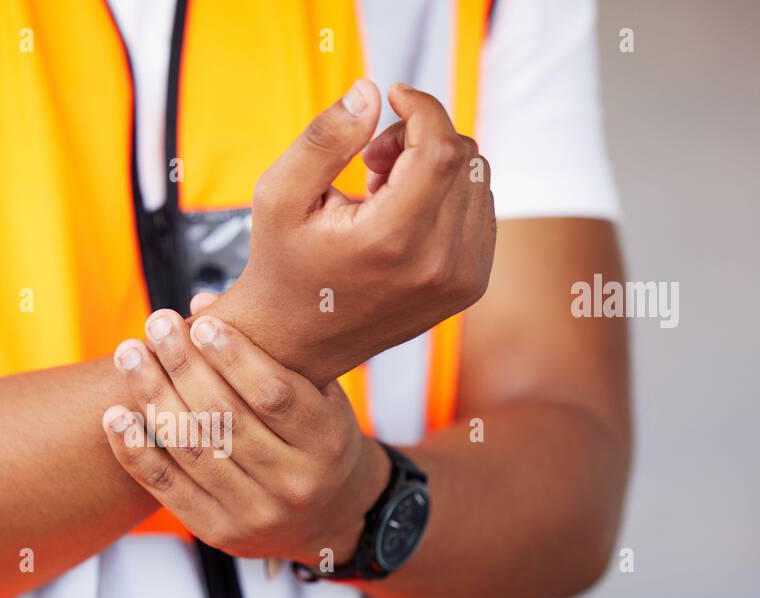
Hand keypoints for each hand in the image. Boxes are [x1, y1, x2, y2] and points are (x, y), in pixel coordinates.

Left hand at [101, 303, 390, 565]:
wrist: (327, 518)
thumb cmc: (316, 441)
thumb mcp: (318, 393)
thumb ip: (271, 349)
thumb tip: (203, 303)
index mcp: (328, 441)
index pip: (274, 394)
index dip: (234, 356)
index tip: (201, 324)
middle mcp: (295, 482)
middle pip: (225, 418)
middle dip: (183, 366)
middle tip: (156, 326)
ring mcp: (257, 513)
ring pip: (191, 448)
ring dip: (153, 396)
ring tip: (130, 356)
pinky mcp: (220, 532)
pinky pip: (167, 487)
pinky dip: (136, 451)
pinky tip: (116, 416)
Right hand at [209, 80, 495, 386]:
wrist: (297, 344)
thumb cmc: (282, 266)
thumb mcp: (279, 196)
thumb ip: (324, 139)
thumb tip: (370, 92)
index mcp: (393, 241)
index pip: (442, 148)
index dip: (422, 107)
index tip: (393, 97)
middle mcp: (439, 265)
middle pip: (464, 158)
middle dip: (419, 139)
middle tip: (368, 162)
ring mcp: (462, 280)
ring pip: (478, 180)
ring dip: (434, 167)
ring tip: (380, 192)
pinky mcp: (471, 286)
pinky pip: (480, 209)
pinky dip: (446, 196)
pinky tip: (401, 215)